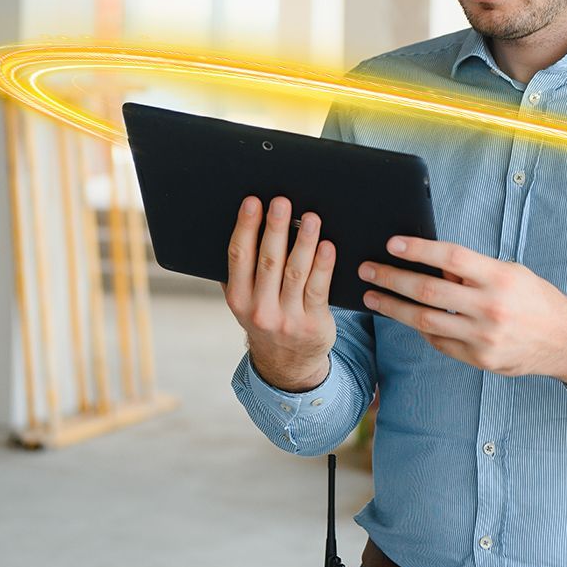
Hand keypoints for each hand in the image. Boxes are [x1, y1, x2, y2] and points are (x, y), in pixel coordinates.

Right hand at [220, 195, 335, 391]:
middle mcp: (259, 309)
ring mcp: (287, 318)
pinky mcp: (313, 323)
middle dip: (276, 228)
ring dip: (304, 242)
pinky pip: (319, 289)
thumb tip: (245, 225)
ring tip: (310, 217)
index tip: (252, 202)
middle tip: (282, 201)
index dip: (245, 227)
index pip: (239, 256)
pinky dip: (323, 265)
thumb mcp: (246, 303)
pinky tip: (328, 246)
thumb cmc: (268, 318)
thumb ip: (243, 273)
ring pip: (295, 272)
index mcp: (238, 298)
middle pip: (268, 260)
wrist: (287, 365)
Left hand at [358, 238, 566, 385]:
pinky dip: (420, 328)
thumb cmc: (534, 298)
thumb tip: (433, 264)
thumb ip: (472, 270)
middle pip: (429, 291)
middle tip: (367, 271)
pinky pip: (439, 342)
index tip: (392, 244)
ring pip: (425, 321)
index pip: (451, 257)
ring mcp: (483, 337)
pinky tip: (405, 317)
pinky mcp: (479, 359)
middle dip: (392, 279)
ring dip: (392, 308)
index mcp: (499, 278)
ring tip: (372, 297)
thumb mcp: (509, 272)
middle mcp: (490, 307)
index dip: (419, 249)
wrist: (564, 339)